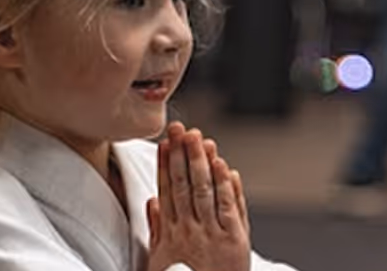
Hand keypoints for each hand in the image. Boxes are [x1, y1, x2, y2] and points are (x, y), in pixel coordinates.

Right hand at [147, 123, 249, 270]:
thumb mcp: (161, 261)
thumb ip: (158, 229)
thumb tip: (152, 201)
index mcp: (171, 235)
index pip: (167, 191)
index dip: (166, 165)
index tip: (165, 144)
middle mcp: (189, 232)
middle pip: (184, 185)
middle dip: (182, 155)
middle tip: (180, 129)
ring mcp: (211, 236)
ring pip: (205, 191)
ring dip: (203, 162)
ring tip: (200, 138)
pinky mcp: (234, 242)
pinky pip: (228, 208)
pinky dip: (226, 186)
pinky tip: (224, 167)